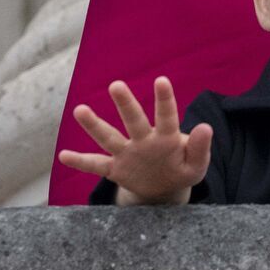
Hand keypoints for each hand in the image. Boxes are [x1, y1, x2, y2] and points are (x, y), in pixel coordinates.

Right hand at [57, 77, 209, 204]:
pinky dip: (80, 162)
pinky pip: (96, 165)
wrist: (163, 189)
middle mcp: (143, 140)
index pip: (166, 117)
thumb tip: (206, 127)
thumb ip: (199, 149)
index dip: (164, 101)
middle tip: (116, 85)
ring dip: (94, 125)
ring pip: (109, 137)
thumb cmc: (181, 170)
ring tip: (79, 110)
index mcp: (166, 138)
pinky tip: (63, 156)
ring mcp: (127, 153)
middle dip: (126, 104)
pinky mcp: (116, 169)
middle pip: (133, 121)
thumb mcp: (195, 166)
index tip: (161, 80)